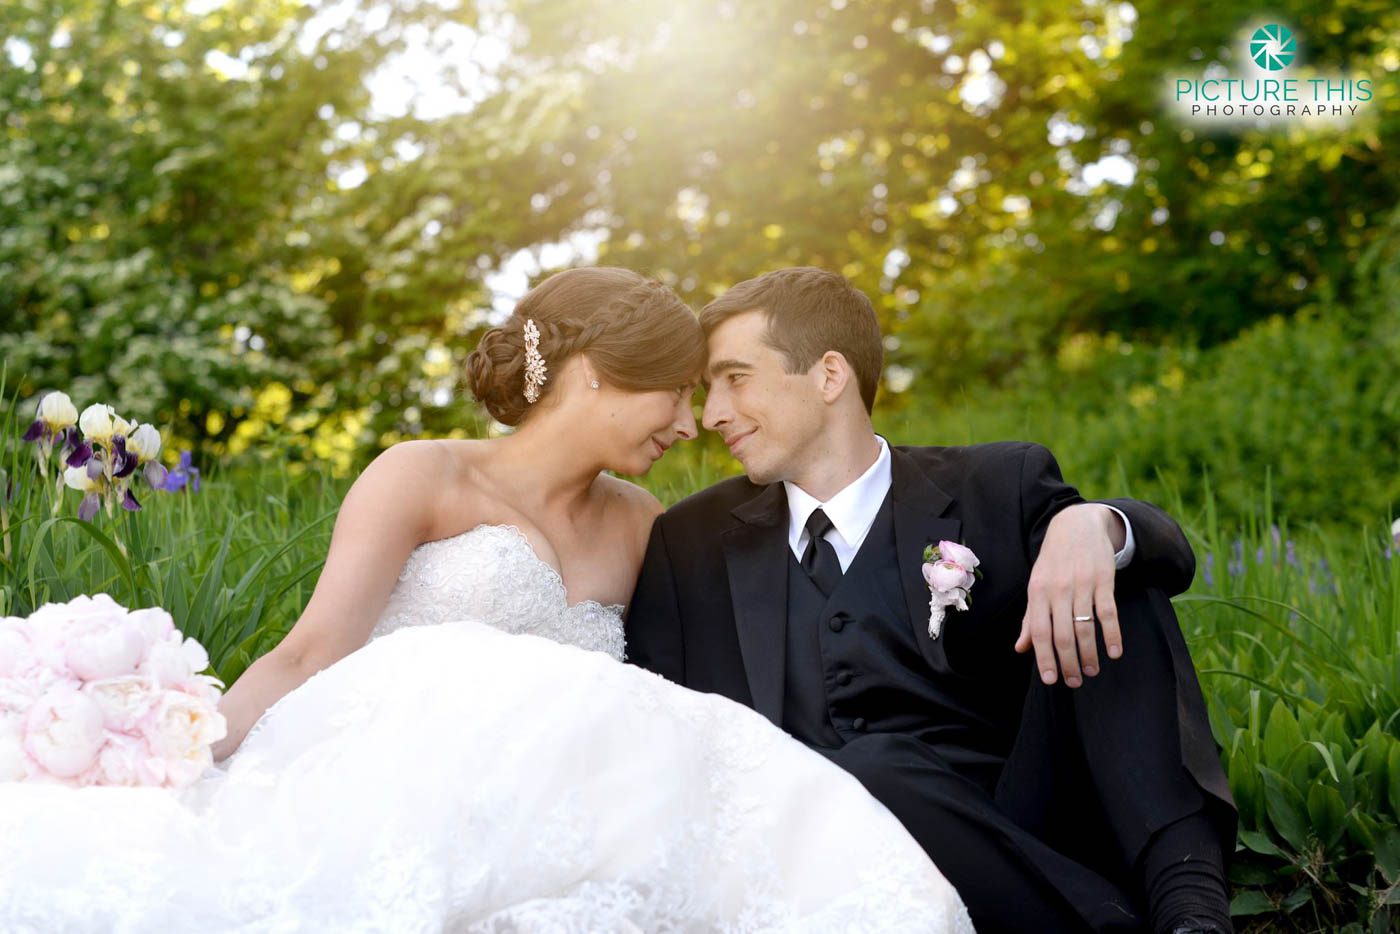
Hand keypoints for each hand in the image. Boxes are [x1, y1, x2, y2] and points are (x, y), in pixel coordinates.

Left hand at [1015, 504, 1124, 687]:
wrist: (1077, 525)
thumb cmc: (1053, 562)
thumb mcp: (1036, 586)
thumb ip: (1030, 618)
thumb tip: (1021, 648)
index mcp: (1037, 592)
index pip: (1039, 632)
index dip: (1044, 658)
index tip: (1051, 680)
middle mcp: (1058, 589)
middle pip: (1063, 634)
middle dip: (1069, 662)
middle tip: (1074, 682)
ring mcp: (1082, 584)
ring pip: (1085, 627)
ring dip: (1090, 654)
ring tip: (1091, 671)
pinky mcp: (1104, 579)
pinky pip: (1109, 612)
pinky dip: (1112, 635)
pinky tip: (1115, 652)